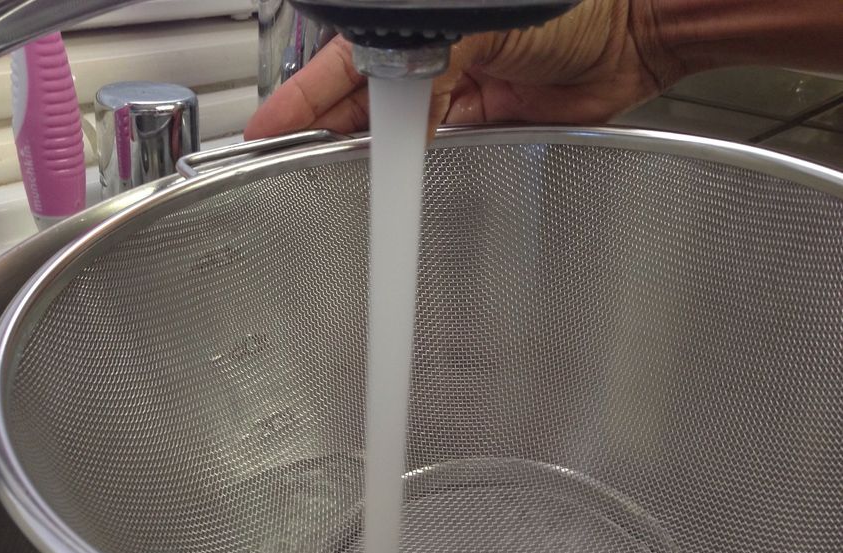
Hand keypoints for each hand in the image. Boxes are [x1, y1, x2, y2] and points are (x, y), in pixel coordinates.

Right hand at [245, 0, 674, 139]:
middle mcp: (433, 57)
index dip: (301, 100)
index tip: (266, 128)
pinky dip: (420, 170)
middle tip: (296, 162)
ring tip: (341, 180)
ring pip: (397, 134)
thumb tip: (393, 117)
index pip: (341, 66)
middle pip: (362, 104)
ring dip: (374, 157)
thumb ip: (428, 68)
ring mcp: (457, 93)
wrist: (637, 32)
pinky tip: (401, 184)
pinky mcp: (486, 126)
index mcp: (417, 23)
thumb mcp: (479, 25)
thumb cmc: (576, 0)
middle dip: (329, 132)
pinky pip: (440, 154)